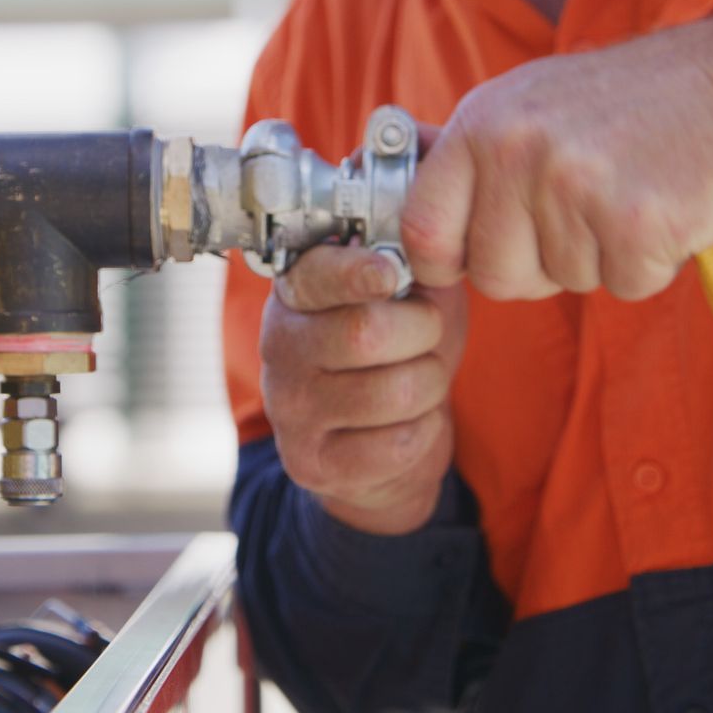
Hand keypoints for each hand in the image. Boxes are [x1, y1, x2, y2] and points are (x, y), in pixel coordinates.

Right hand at [260, 244, 468, 534]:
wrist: (380, 442)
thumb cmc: (396, 353)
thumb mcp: (409, 297)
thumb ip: (415, 266)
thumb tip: (432, 250)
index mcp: (297, 295)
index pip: (315, 275)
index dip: (354, 272)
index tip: (389, 275)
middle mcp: (280, 348)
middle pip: (364, 333)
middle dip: (422, 332)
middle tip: (428, 335)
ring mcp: (290, 410)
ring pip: (393, 391)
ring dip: (430, 385)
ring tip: (421, 380)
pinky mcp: (312, 463)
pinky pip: (398, 444)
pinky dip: (424, 431)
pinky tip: (407, 423)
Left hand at [402, 11, 712, 300]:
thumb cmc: (633, 103)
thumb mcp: (529, 102)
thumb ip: (467, 157)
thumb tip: (389, 204)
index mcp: (482, 123)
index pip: (422, 230)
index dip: (448, 260)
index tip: (476, 255)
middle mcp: (518, 150)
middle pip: (495, 275)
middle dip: (539, 265)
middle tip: (585, 212)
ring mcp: (577, 185)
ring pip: (565, 282)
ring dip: (601, 257)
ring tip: (629, 193)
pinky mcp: (640, 220)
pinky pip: (625, 284)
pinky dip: (651, 263)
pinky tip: (665, 208)